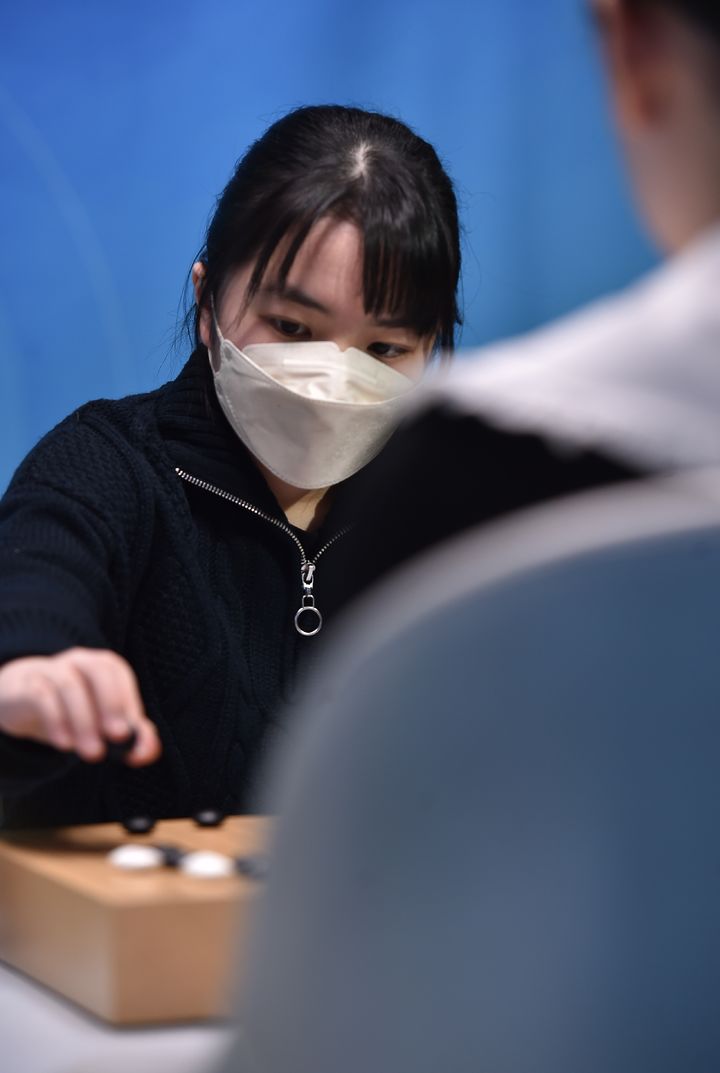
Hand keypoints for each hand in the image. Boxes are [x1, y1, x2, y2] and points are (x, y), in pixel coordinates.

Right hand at [0, 648, 161, 764]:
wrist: (23, 699)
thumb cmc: (73, 709)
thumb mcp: (103, 722)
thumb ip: (131, 736)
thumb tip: (148, 752)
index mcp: (104, 665)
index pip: (121, 676)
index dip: (130, 706)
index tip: (134, 740)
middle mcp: (80, 661)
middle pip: (99, 671)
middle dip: (112, 704)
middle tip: (119, 737)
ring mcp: (52, 670)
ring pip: (70, 685)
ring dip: (84, 720)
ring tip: (93, 752)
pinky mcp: (29, 685)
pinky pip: (42, 696)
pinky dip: (57, 720)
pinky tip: (65, 744)